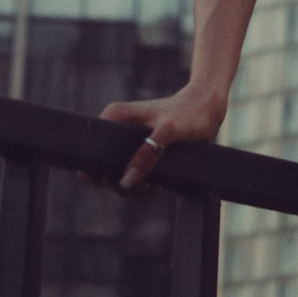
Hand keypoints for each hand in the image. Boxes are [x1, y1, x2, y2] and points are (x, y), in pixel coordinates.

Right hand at [102, 76, 226, 192]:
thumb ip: (147, 154)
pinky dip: (144, 185)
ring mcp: (129, 142)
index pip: (88, 148)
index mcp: (115, 117)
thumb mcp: (169, 132)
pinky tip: (160, 186)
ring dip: (135, 188)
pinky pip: (134, 174)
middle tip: (147, 188)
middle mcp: (118, 129)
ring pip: (120, 174)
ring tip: (157, 188)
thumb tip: (126, 181)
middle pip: (105, 167)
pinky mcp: (142, 151)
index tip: (103, 187)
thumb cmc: (189, 114)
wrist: (208, 108)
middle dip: (122, 185)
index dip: (91, 171)